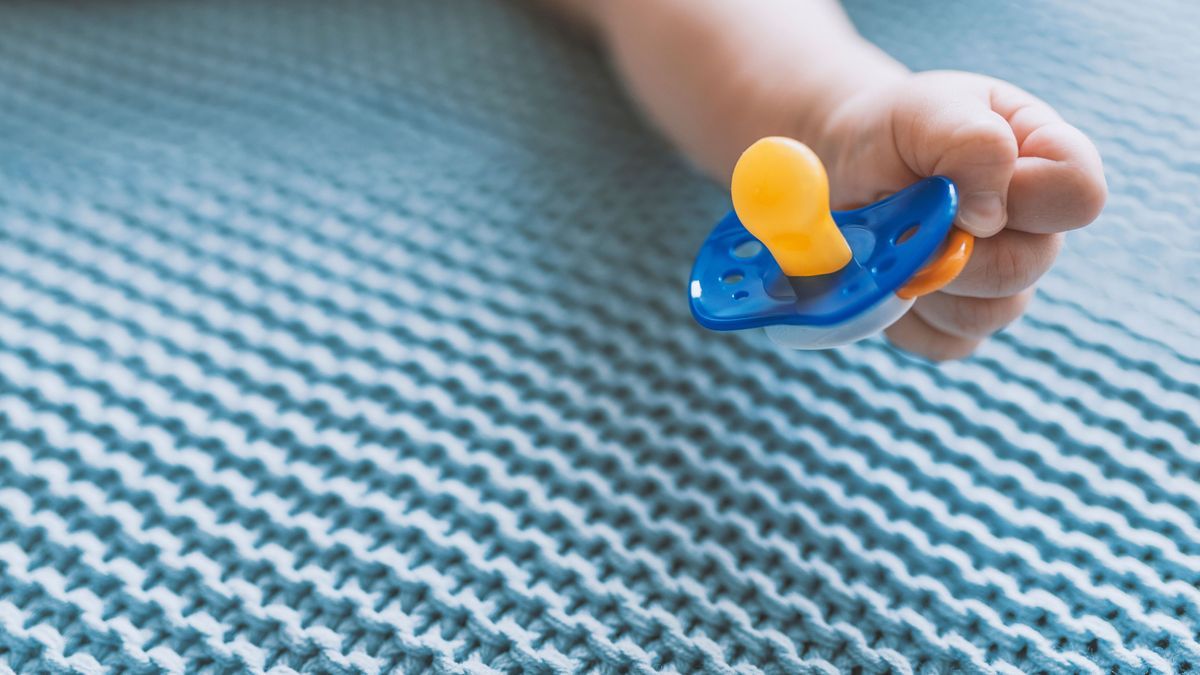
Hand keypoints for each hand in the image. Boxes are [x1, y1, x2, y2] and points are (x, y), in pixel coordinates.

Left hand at [817, 70, 1106, 359]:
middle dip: (953, 243)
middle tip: (904, 212)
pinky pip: (948, 342)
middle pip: (1026, 266)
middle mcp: (1035, 227)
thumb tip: (990, 216)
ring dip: (925, 280)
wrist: (846, 165)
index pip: (1079, 196)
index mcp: (1045, 161)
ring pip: (988, 314)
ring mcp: (1001, 281)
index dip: (1022, 195)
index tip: (958, 180)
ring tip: (892, 236)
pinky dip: (905, 317)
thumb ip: (972, 143)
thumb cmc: (895, 129)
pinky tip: (887, 273)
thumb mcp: (929, 109)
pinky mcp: (959, 324)